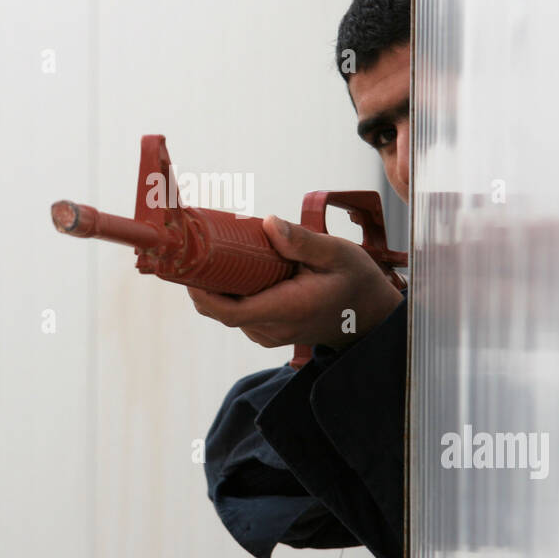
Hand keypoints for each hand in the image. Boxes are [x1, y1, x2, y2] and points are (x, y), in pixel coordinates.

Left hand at [187, 214, 402, 350]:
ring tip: (210, 251)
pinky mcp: (268, 330)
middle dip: (201, 282)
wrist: (370, 315)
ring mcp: (270, 333)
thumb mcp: (338, 253)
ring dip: (215, 286)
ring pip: (227, 312)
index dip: (202, 293)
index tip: (188, 268)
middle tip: (191, 246)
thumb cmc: (355, 281)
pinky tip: (230, 266)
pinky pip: (238, 313)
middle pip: (221, 311)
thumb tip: (268, 223)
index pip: (232, 311)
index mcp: (289, 309)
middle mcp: (274, 328)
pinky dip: (229, 292)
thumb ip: (302, 241)